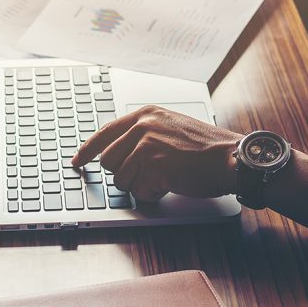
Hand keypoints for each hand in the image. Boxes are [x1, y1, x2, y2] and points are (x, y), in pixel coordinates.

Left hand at [71, 105, 240, 201]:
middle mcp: (142, 125)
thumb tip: (118, 152)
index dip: (87, 150)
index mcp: (145, 114)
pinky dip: (153, 193)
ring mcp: (146, 144)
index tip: (77, 161)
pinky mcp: (153, 165)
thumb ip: (144, 133)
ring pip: (121, 179)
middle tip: (149, 174)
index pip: (104, 132)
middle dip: (125, 174)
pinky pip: (138, 191)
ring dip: (141, 185)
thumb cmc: (206, 147)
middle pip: (108, 161)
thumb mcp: (171, 127)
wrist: (230, 157)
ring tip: (165, 176)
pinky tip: (170, 183)